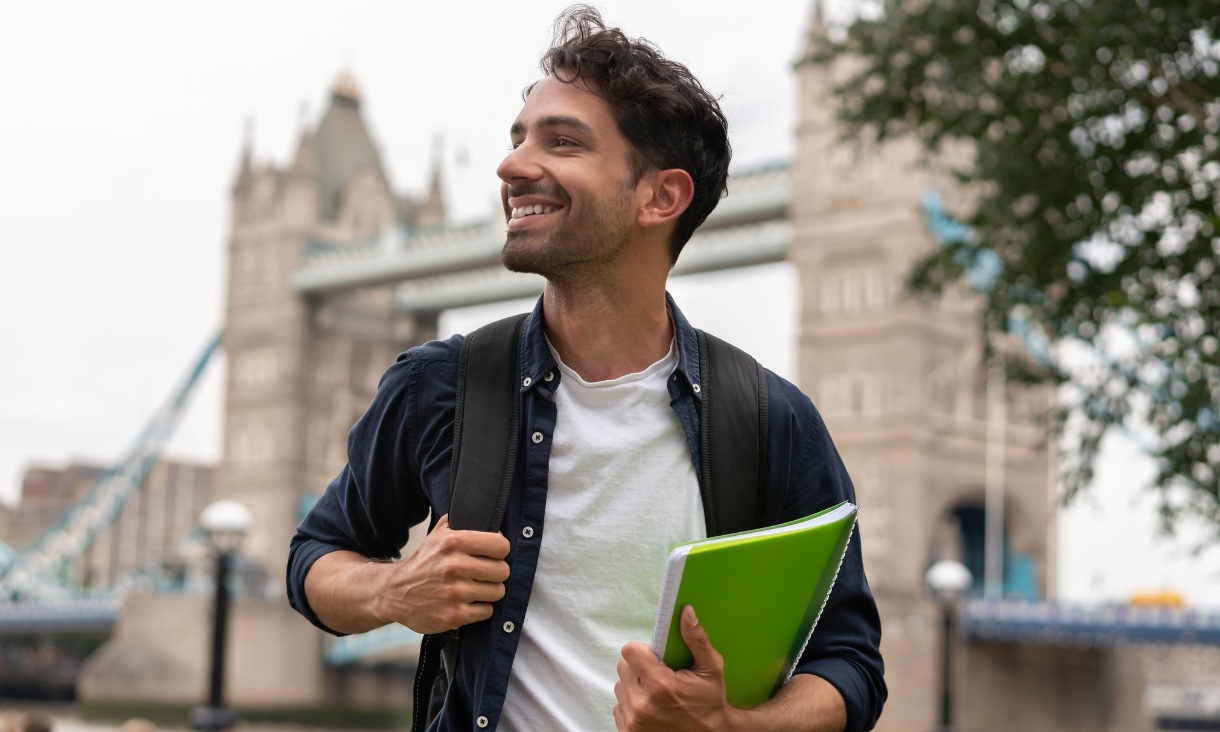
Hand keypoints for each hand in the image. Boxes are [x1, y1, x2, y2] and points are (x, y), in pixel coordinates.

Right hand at [373, 514, 510, 633]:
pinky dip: (480, 609)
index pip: (501, 546)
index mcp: (454, 542)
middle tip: (482, 574)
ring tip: (474, 588)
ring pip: (498, 592)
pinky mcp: (455, 615)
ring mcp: (456, 593)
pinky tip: (467, 602)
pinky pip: (487, 611)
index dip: (499, 551)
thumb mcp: (438, 533)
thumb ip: (462, 521)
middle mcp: (455, 566)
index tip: (492, 555)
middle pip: (503, 571)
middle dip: (495, 573)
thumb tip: (489, 518)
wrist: (395, 592)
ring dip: (488, 592)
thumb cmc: (423, 562)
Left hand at [613, 605, 740, 731]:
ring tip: (656, 694)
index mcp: (661, 686)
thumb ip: (697, 639)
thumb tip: (686, 611)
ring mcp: (634, 722)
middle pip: (623, 667)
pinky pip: (619, 706)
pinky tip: (651, 708)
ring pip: (620, 686)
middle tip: (659, 676)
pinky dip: (632, 704)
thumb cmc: (710, 703)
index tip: (653, 656)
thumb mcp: (711, 669)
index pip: (629, 652)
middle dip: (639, 668)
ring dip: (634, 686)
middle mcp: (643, 705)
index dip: (641, 650)